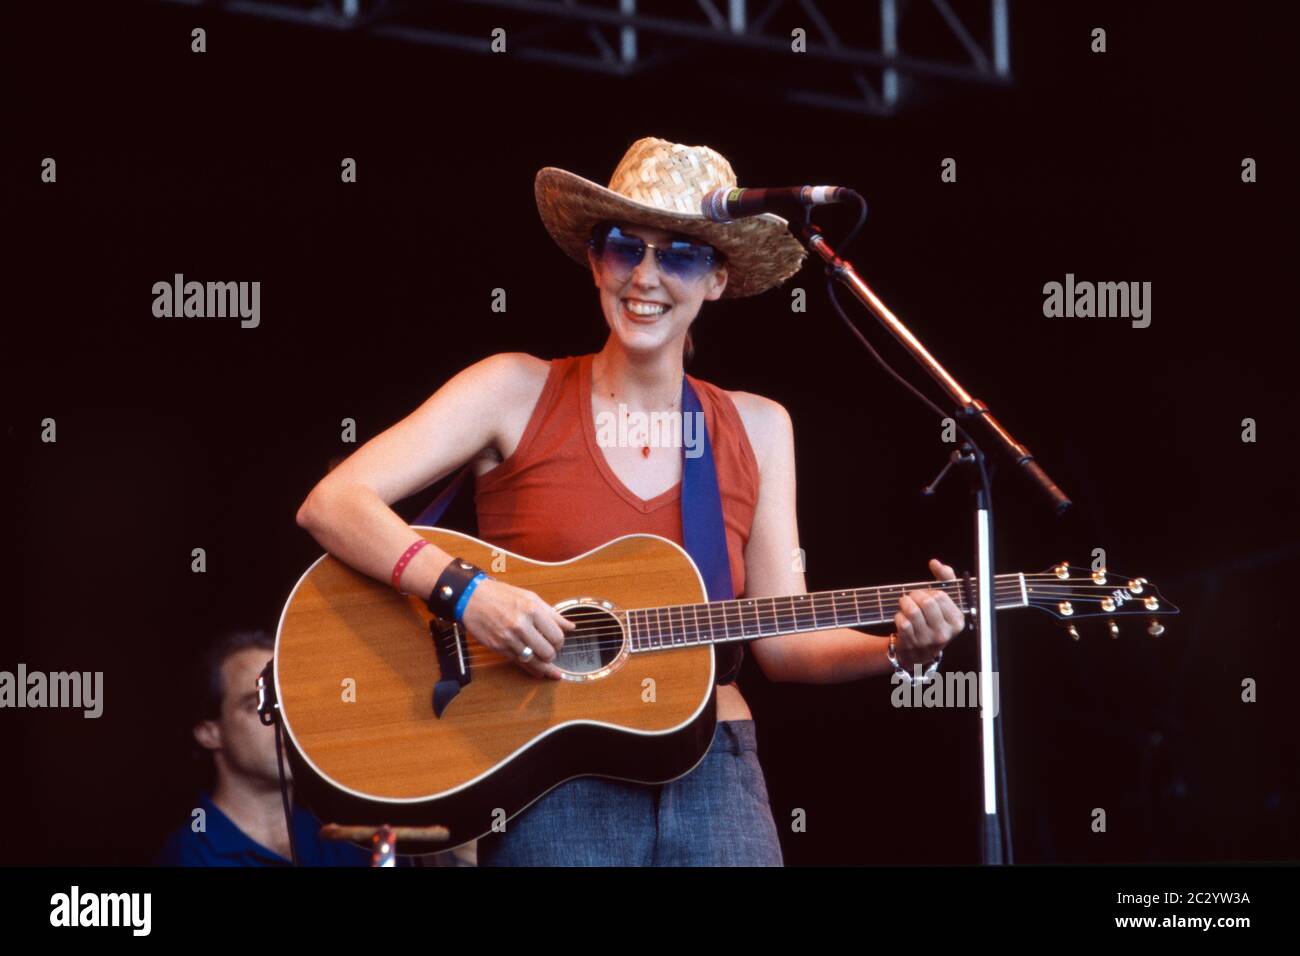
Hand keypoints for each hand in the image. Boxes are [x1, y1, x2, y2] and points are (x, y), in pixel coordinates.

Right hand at [460, 577, 575, 679]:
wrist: (472, 598)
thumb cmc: (501, 595)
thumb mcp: (530, 597)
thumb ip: (552, 614)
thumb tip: (570, 627)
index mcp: (532, 610)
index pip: (557, 636)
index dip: (560, 642)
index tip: (557, 642)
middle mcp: (521, 625)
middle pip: (548, 652)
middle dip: (552, 654)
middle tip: (550, 651)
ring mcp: (509, 638)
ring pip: (535, 661)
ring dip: (543, 664)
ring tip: (548, 666)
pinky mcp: (499, 648)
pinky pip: (520, 663)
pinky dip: (532, 669)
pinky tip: (539, 673)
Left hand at [893, 559, 964, 669]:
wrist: (919, 652)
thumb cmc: (933, 621)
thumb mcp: (945, 603)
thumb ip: (945, 579)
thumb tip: (935, 563)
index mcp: (957, 622)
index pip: (941, 596)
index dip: (930, 591)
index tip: (927, 594)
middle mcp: (945, 633)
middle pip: (927, 602)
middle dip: (916, 595)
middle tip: (912, 597)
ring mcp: (928, 640)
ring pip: (913, 611)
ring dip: (905, 602)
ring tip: (905, 603)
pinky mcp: (912, 643)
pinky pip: (902, 621)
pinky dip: (899, 615)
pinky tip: (902, 617)